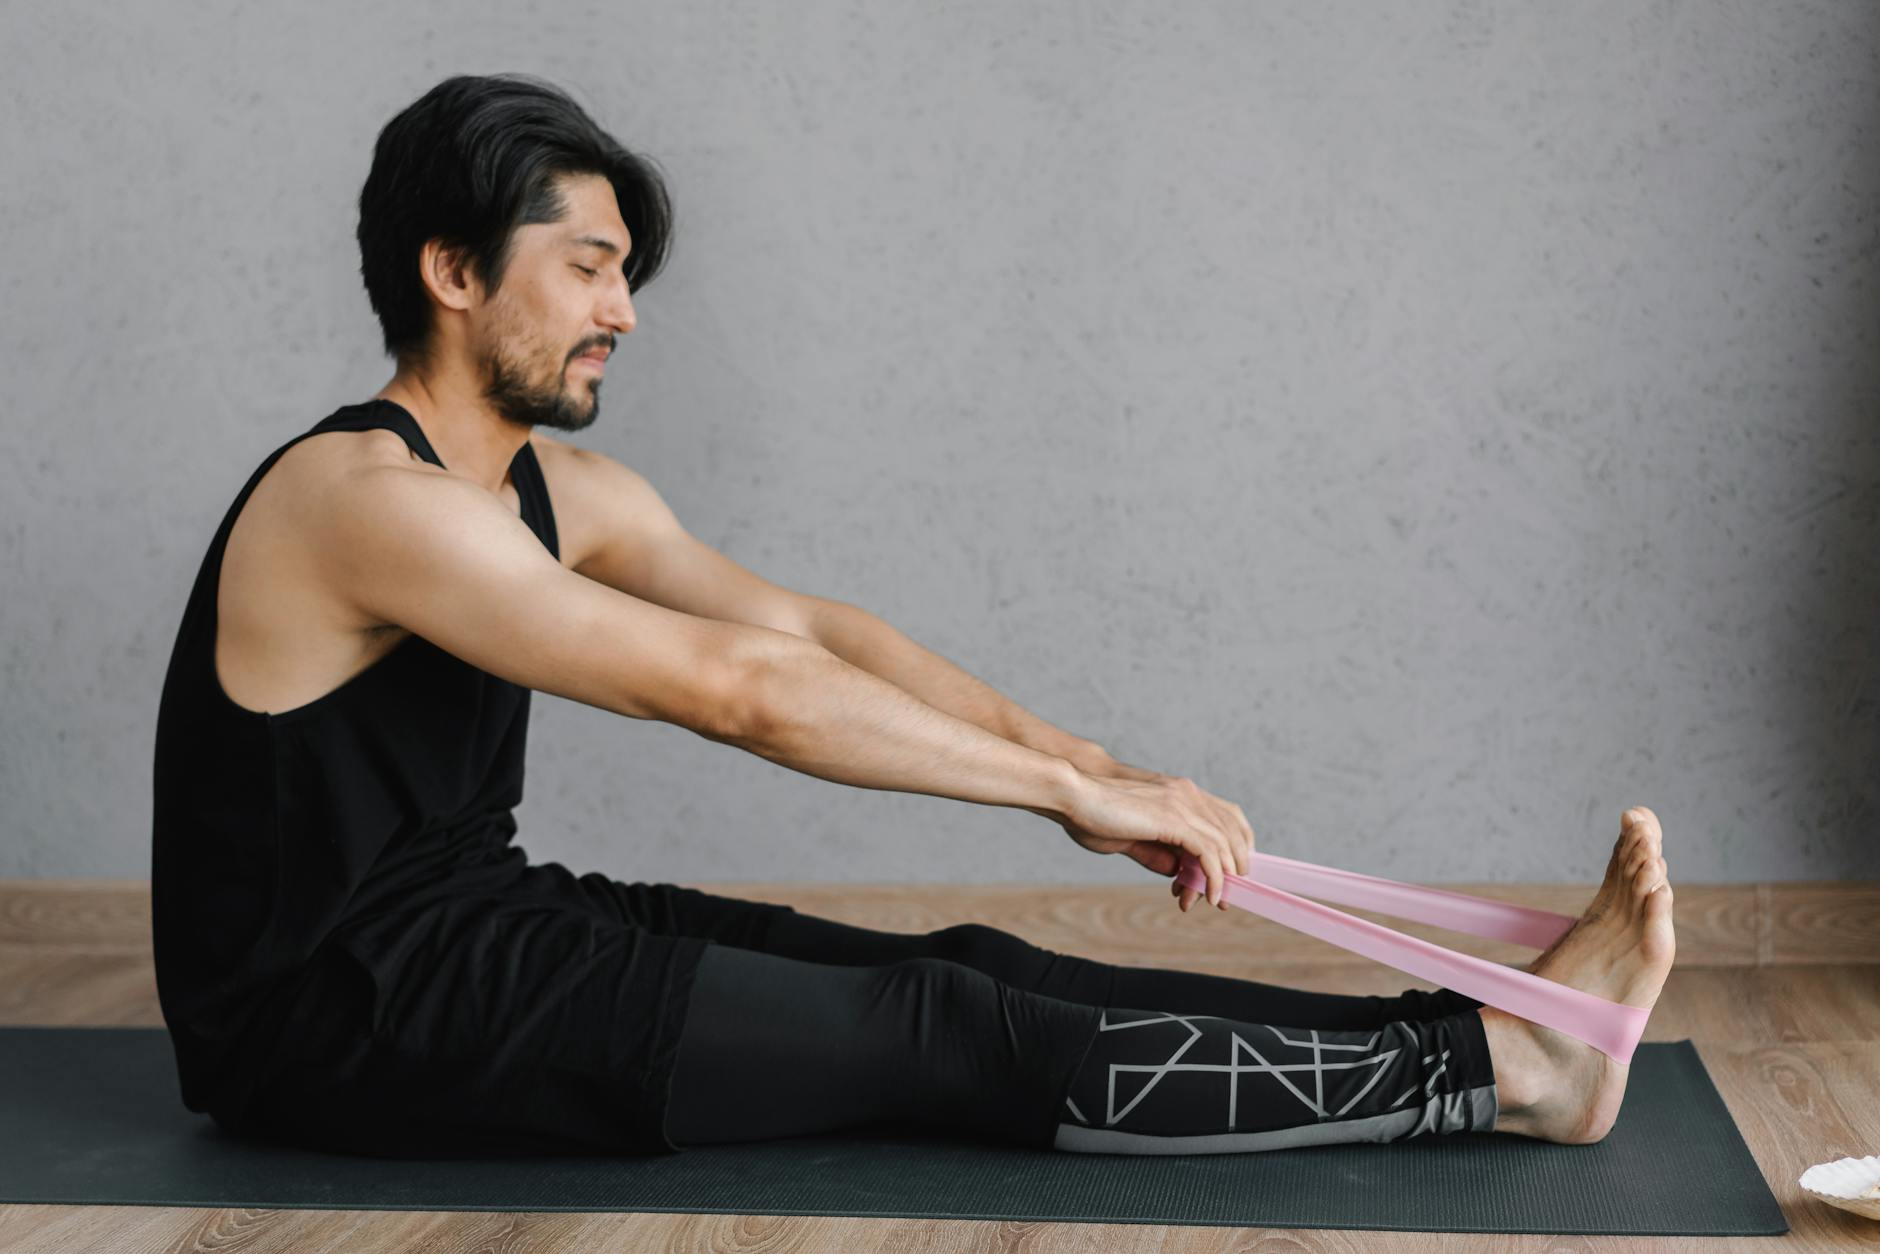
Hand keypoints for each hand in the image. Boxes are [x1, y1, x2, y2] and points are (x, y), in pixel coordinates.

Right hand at [1050, 765, 1256, 914]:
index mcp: (1180, 793)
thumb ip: (1156, 851)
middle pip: (1233, 831)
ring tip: (1217, 901)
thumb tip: (1175, 870)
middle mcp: (1187, 795)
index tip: (1232, 873)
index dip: (1238, 845)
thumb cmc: (1092, 815)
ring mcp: (1182, 804)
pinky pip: (1208, 853)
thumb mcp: (1131, 837)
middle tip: (1228, 894)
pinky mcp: (1173, 820)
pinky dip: (1214, 877)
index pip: (1229, 816)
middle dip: (1235, 866)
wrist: (1073, 795)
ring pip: (1224, 844)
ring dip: (1224, 878)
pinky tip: (1209, 896)